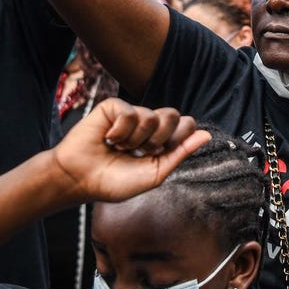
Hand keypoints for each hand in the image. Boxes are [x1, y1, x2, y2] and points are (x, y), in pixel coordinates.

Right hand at [51, 98, 208, 202]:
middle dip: (159, 139)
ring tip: (119, 148)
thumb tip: (206, 135)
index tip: (159, 153)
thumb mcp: (154, 173)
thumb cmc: (114, 181)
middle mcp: (148, 124)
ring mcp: (131, 114)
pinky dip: (121, 131)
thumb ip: (180, 153)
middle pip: (174, 115)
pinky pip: (131, 112)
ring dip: (136, 140)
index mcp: (160, 140)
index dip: (179, 137)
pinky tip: (108, 138)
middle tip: (140, 152)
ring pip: (152, 116)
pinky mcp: (113, 107)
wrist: (81, 179)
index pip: (186, 125)